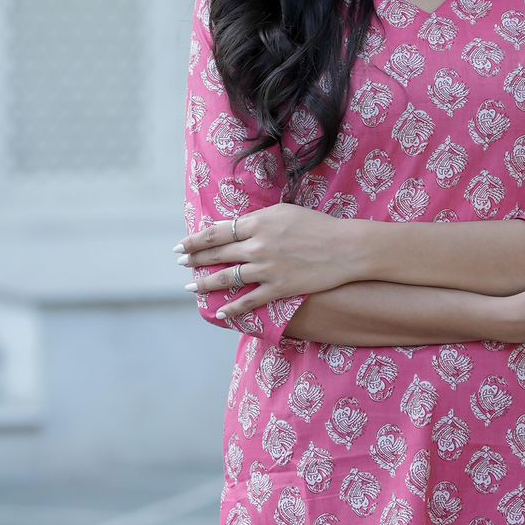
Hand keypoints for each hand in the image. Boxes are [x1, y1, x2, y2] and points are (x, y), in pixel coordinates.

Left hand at [176, 203, 354, 316]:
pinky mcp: (278, 288)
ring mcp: (266, 269)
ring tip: (191, 286)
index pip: (217, 232)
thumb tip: (236, 226)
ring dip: (205, 283)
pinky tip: (220, 313)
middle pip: (217, 254)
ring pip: (227, 278)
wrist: (345, 248)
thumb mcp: (284, 212)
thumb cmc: (316, 225)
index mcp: (258, 223)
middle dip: (194, 258)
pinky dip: (232, 308)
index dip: (195, 239)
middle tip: (180, 262)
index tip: (181, 244)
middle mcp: (257, 246)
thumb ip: (258, 219)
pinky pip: (249, 301)